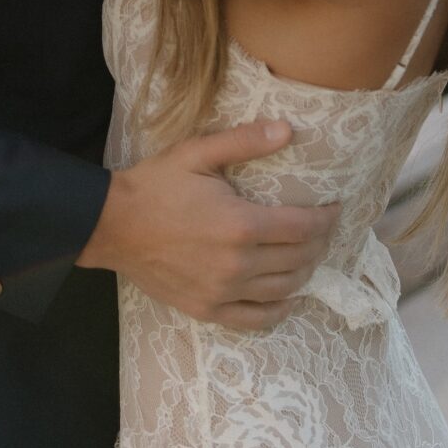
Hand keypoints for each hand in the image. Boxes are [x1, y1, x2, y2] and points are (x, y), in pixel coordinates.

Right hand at [76, 118, 339, 328]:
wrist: (112, 226)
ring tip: (309, 255)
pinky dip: (279, 309)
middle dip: (320, 242)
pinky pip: (256, 318)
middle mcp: (238, 264)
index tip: (334, 207)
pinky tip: (288, 296)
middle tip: (323, 228)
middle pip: (299, 259)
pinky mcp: (208, 309)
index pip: (303, 227)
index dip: (326, 218)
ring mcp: (223, 291)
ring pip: (283, 288)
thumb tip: (289, 130)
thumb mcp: (197, 152)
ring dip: (305, 272)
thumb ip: (245, 141)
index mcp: (241, 224)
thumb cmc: (156, 185)